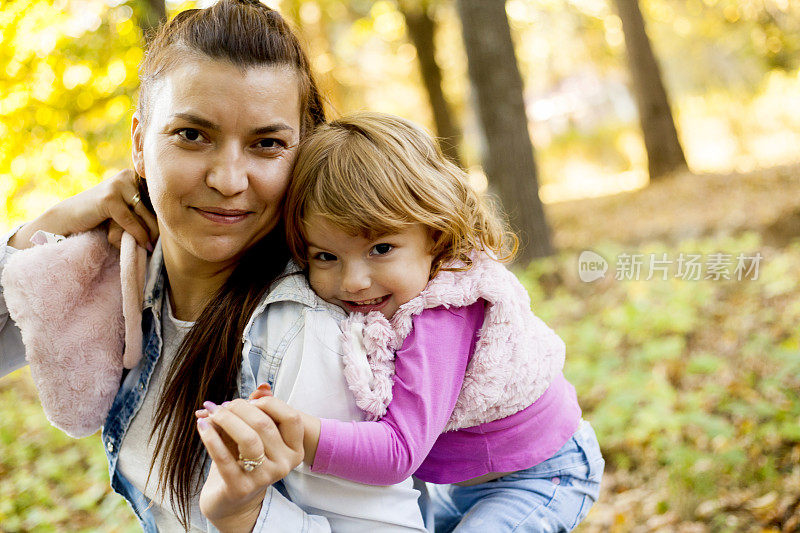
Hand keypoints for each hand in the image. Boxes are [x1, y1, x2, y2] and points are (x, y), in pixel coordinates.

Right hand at [9, 170, 157, 249]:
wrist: (67, 218)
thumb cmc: (100, 216)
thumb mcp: (125, 209)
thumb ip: (144, 209)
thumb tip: (171, 220)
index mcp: (134, 175)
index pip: (158, 198)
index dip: (163, 216)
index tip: (167, 233)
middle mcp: (127, 176)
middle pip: (154, 206)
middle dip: (156, 228)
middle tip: (156, 244)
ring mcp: (118, 185)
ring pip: (144, 215)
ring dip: (148, 234)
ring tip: (148, 246)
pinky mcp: (109, 198)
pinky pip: (131, 221)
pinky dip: (138, 235)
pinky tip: (143, 245)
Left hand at [196, 396, 304, 532]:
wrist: (231, 500)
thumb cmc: (246, 460)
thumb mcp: (257, 434)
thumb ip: (262, 410)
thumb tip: (262, 387)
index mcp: (294, 449)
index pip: (290, 417)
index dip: (267, 403)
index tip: (247, 402)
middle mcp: (284, 465)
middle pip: (264, 424)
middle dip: (239, 408)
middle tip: (222, 406)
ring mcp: (264, 478)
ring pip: (248, 439)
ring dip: (226, 419)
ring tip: (212, 413)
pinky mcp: (239, 487)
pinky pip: (224, 457)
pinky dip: (210, 437)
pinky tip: (201, 424)